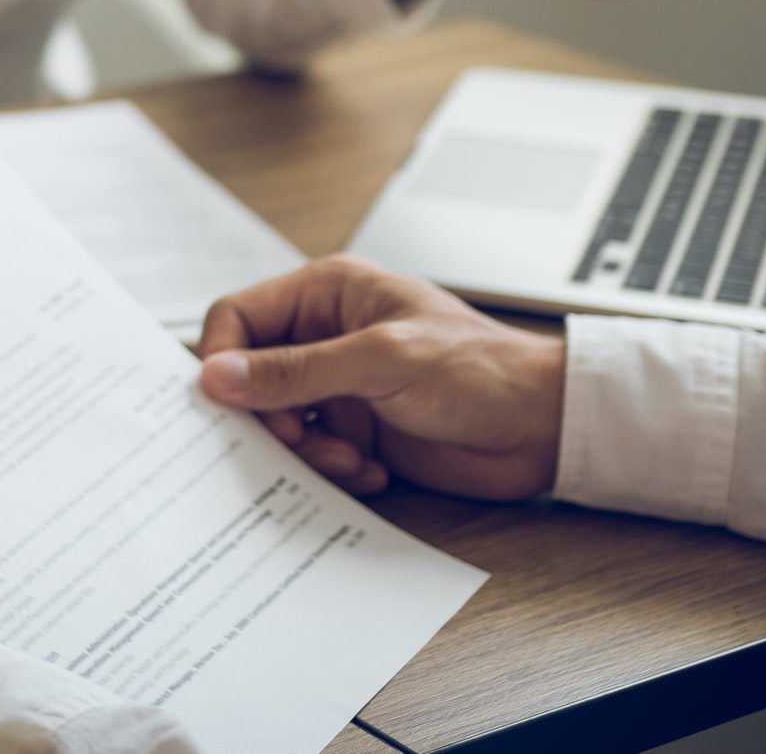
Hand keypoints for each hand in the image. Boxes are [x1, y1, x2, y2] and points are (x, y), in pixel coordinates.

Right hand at [195, 254, 566, 500]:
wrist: (547, 428)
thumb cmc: (482, 370)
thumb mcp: (381, 361)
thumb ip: (295, 370)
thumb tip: (218, 375)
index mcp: (326, 295)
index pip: (237, 317)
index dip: (222, 358)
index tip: (225, 400)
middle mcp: (325, 338)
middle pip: (249, 376)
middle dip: (266, 416)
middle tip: (291, 440)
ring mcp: (340, 387)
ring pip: (275, 422)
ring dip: (302, 450)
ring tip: (346, 458)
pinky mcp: (356, 430)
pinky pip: (311, 454)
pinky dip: (331, 470)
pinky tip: (369, 470)